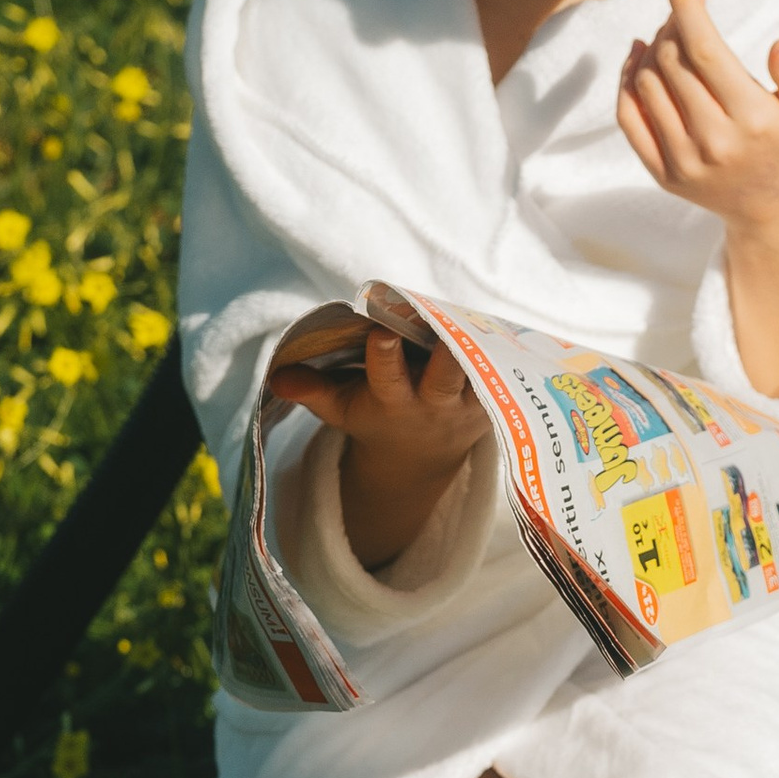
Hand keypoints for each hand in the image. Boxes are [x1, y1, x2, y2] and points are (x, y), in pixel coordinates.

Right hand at [268, 308, 484, 472]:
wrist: (420, 460)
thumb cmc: (374, 419)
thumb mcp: (340, 411)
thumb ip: (311, 392)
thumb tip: (277, 377)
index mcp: (392, 403)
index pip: (388, 378)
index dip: (385, 356)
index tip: (381, 332)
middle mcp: (433, 404)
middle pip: (445, 377)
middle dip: (446, 354)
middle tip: (447, 326)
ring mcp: (467, 403)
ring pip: (479, 373)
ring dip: (481, 348)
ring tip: (478, 317)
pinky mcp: (493, 399)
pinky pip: (501, 372)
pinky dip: (502, 351)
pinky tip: (500, 325)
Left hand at [619, 0, 778, 396]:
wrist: (776, 216)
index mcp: (752, 120)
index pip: (704, 49)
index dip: (685, 5)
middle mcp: (713, 142)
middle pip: (672, 60)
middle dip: (673, 22)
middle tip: (686, 10)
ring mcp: (683, 161)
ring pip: (647, 83)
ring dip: (653, 47)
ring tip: (672, 36)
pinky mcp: (663, 173)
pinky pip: (629, 116)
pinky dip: (628, 80)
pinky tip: (640, 57)